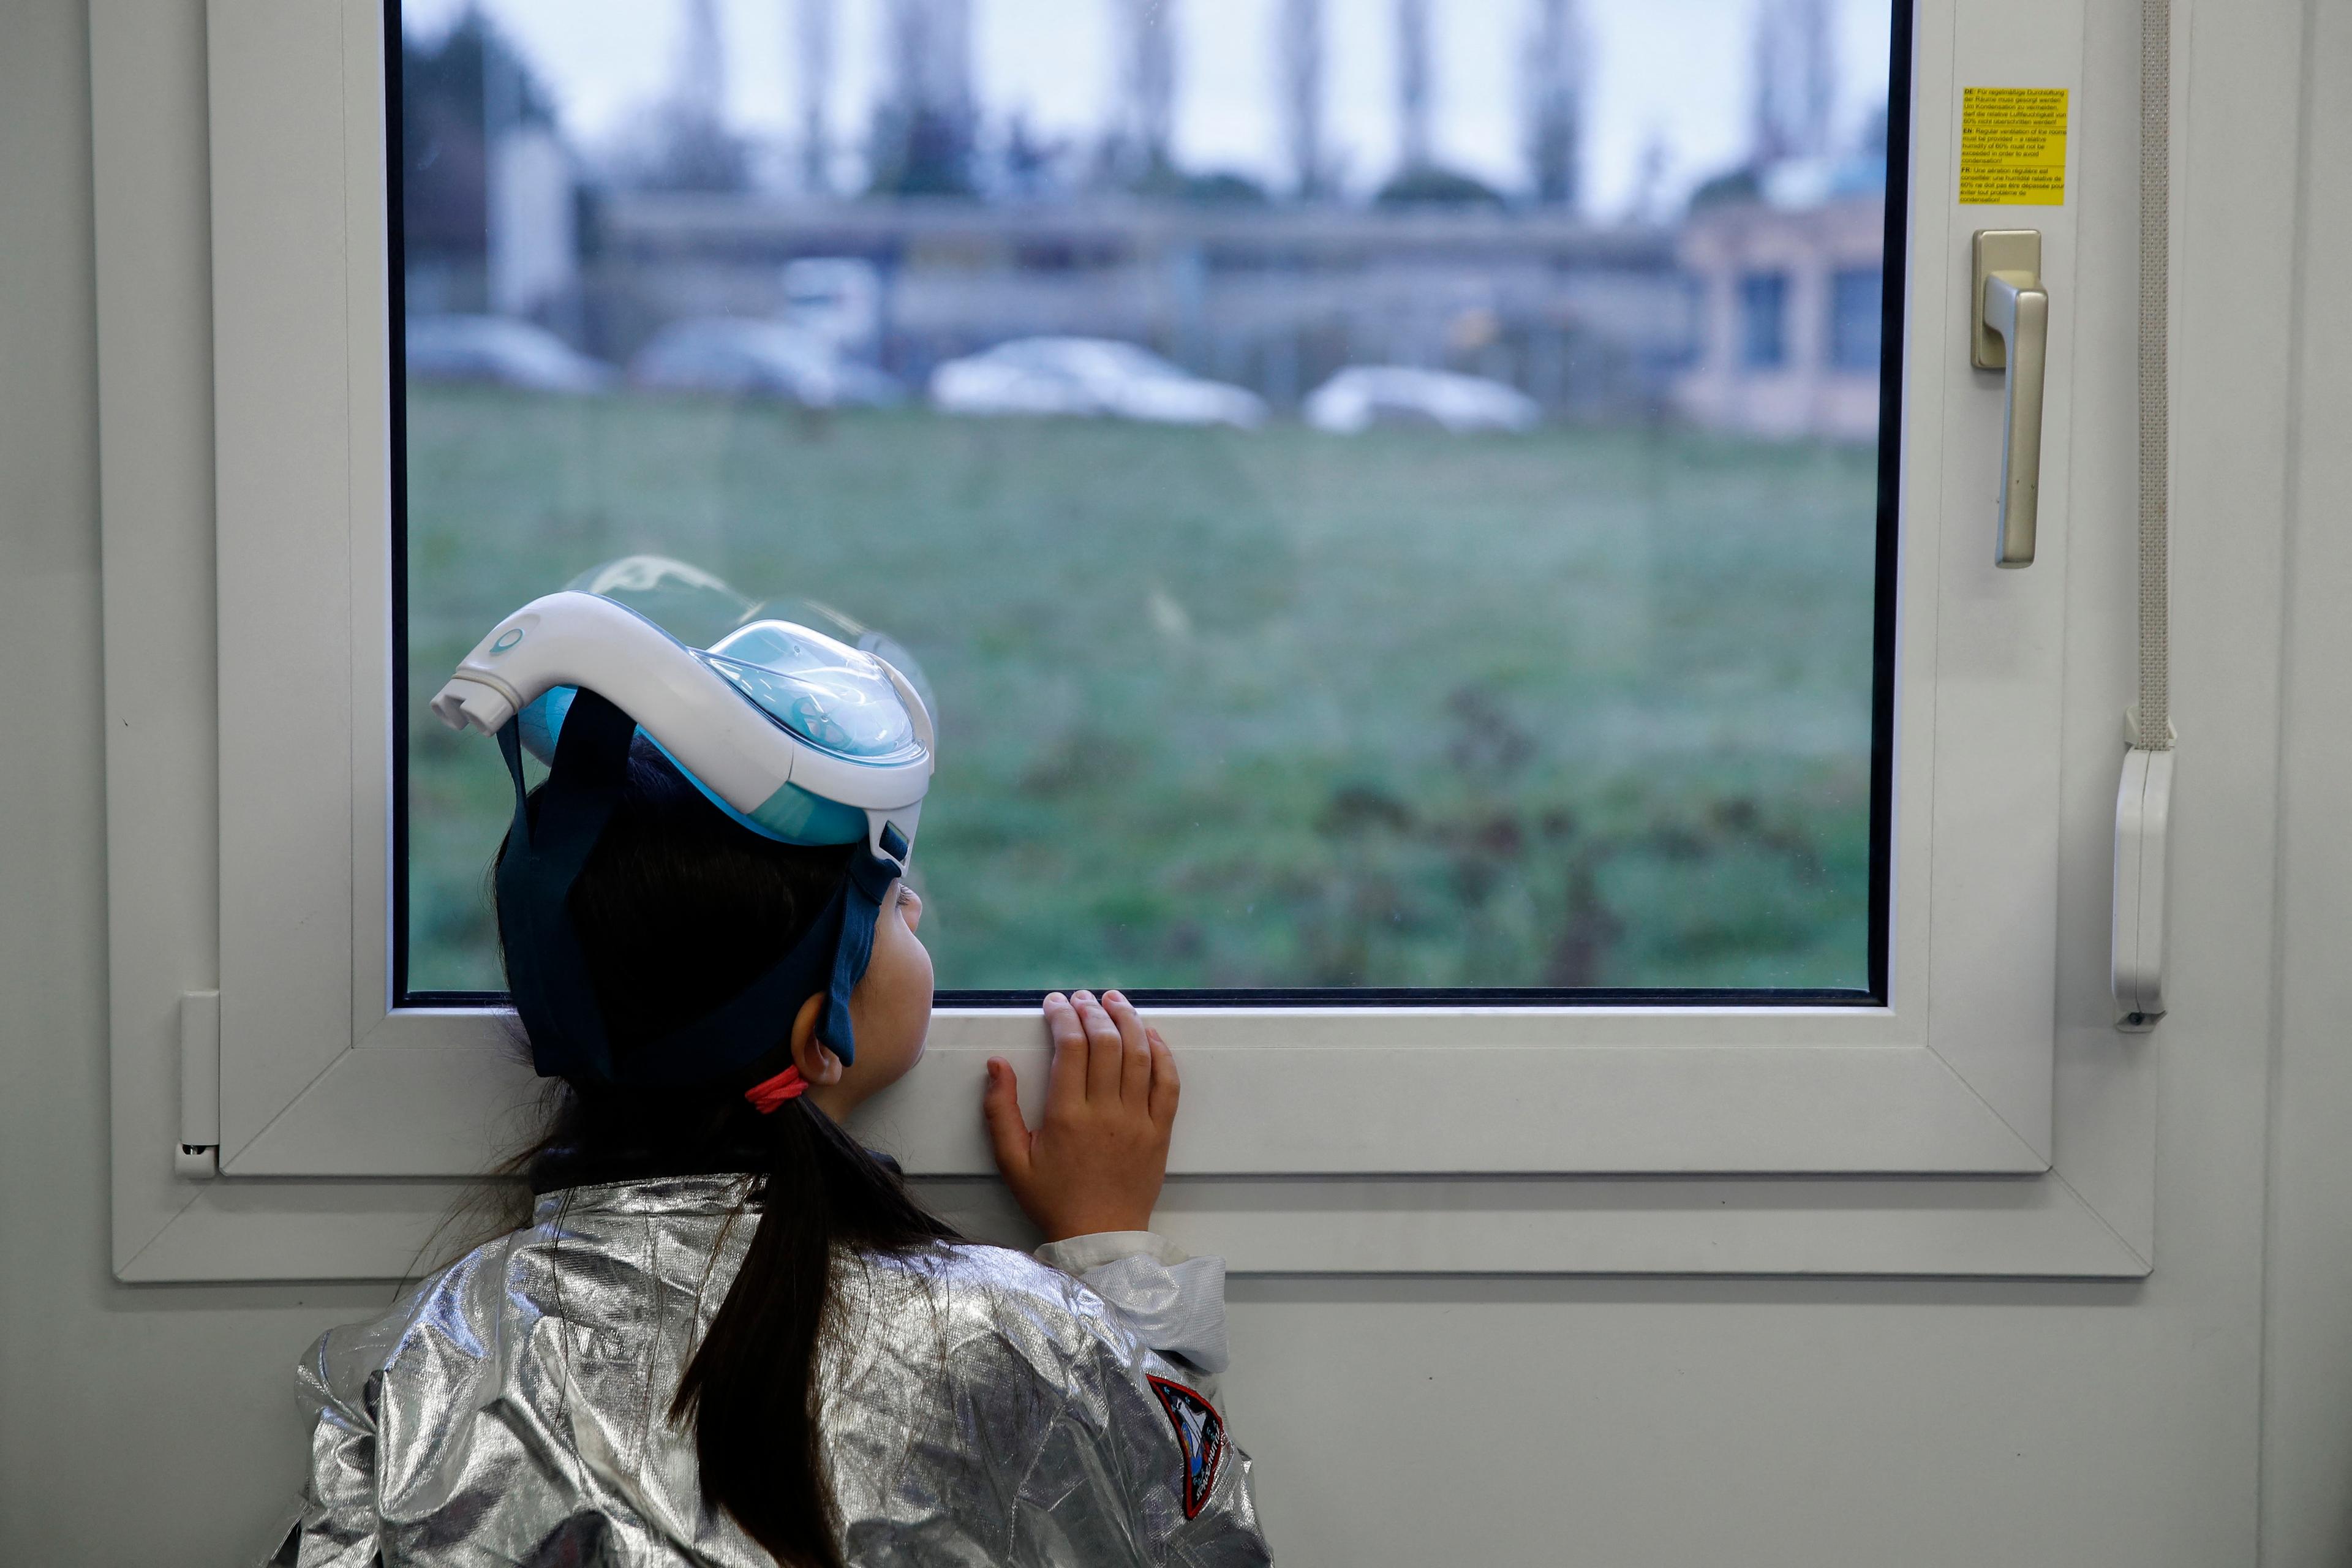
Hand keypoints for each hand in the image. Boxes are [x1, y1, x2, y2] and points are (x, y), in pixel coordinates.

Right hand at [982, 990, 1178, 1241]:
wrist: (1100, 1237)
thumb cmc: (1054, 1200)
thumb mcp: (1012, 1161)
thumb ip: (1000, 1110)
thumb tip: (996, 1065)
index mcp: (1067, 1116)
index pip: (1069, 1047)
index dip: (1063, 1016)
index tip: (1055, 1002)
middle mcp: (1106, 1113)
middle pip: (1106, 1042)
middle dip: (1093, 1010)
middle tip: (1082, 998)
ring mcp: (1138, 1120)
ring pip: (1139, 1054)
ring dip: (1128, 1020)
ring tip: (1115, 1001)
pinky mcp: (1159, 1131)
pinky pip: (1167, 1082)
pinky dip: (1161, 1052)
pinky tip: (1148, 1034)